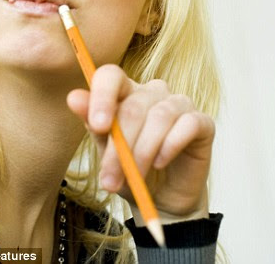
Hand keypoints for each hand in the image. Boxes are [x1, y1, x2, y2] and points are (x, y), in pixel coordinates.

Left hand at [66, 64, 214, 221]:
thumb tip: (73, 96)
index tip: (98, 126)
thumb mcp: (105, 148)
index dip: (103, 96)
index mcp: (125, 92)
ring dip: (142, 152)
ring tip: (134, 177)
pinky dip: (170, 145)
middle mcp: (152, 91)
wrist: (160, 199)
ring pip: (159, 117)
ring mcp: (178, 104)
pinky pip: (188, 124)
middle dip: (120, 147)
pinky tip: (160, 162)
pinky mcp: (202, 122)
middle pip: (133, 106)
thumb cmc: (130, 168)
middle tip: (109, 180)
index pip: (111, 75)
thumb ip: (92, 122)